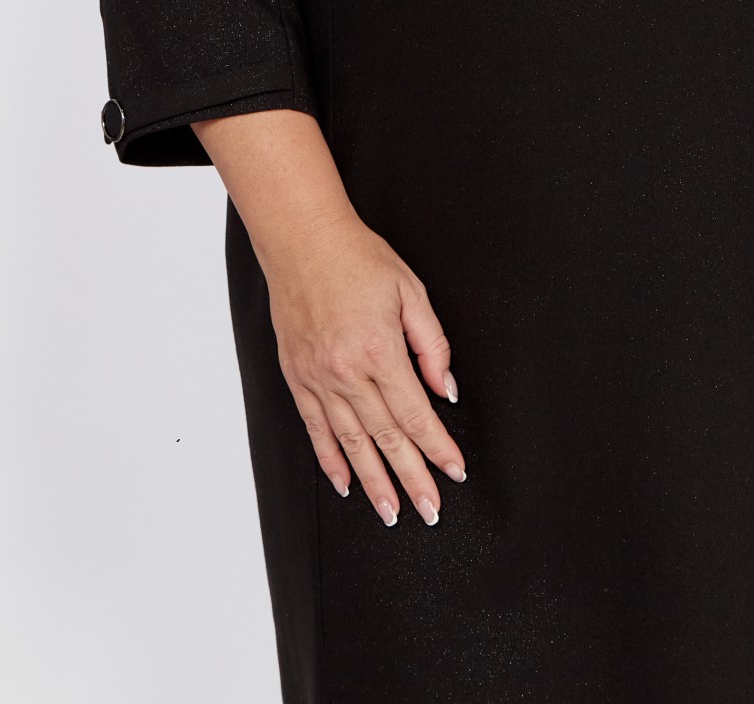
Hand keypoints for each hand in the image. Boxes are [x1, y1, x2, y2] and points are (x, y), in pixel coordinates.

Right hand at [267, 205, 467, 525]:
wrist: (303, 242)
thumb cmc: (358, 260)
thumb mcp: (410, 291)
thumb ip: (432, 344)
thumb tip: (445, 389)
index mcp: (379, 350)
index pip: (415, 414)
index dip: (437, 448)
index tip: (454, 471)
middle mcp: (346, 371)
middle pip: (386, 438)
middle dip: (412, 478)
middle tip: (429, 510)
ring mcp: (318, 378)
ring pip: (351, 443)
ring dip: (374, 481)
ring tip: (391, 511)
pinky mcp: (298, 377)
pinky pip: (316, 429)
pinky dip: (331, 459)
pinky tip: (346, 482)